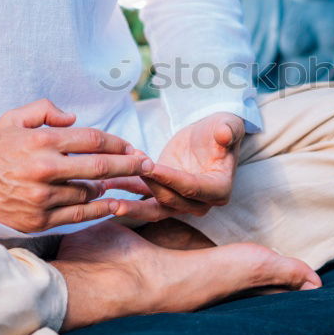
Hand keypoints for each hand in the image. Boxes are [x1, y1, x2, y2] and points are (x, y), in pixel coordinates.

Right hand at [0, 99, 153, 232]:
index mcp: (40, 141)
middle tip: (147, 164)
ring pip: (92, 191)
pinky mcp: (41, 220)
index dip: (119, 142)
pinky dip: (101, 208)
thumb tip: (73, 117)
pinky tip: (114, 204)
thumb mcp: (8, 121)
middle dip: (130, 164)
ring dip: (111, 187)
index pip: (93, 139)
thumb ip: (42, 111)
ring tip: (122, 182)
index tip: (133, 146)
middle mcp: (45, 169)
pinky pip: (80, 213)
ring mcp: (43, 197)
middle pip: (101, 166)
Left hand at [102, 112, 244, 221]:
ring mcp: (181, 204)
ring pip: (154, 209)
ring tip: (107, 194)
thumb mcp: (227, 125)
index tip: (149, 166)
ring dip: (130, 203)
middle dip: (146, 184)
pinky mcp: (163, 197)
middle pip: (170, 198)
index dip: (170, 178)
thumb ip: (227, 130)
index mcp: (219, 190)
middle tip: (123, 169)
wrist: (208, 136)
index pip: (191, 187)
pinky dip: (125, 192)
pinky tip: (106, 184)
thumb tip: (224, 134)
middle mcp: (201, 203)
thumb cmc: (220, 129)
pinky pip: (143, 200)